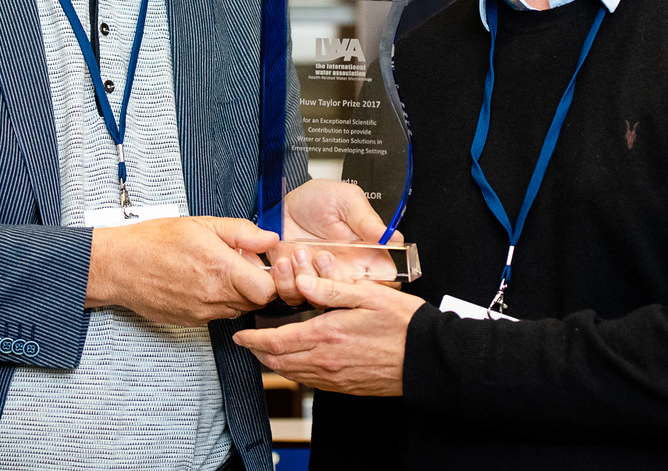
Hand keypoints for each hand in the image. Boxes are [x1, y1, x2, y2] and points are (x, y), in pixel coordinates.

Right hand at [85, 216, 280, 325]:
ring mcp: (202, 313)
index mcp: (221, 269)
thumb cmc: (154, 240)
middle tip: (238, 263)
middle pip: (256, 302)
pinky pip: (218, 314)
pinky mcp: (191, 322)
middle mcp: (214, 296)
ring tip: (217, 271)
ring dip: (237, 293)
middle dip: (255, 283)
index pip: (269, 290)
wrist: (119, 266)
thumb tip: (270, 239)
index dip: (271, 277)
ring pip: (237, 309)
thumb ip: (242, 232)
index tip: (259, 263)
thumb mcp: (202, 223)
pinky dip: (218, 301)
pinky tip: (202, 282)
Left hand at [233, 272, 423, 394]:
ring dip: (274, 363)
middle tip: (247, 342)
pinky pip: (310, 382)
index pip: (276, 342)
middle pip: (278, 362)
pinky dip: (295, 371)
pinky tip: (298, 361)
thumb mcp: (367, 294)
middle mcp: (326, 361)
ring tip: (267, 350)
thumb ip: (330, 289)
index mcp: (327, 335)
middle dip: (257, 353)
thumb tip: (301, 282)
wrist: (427, 357)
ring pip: (292, 374)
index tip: (240, 334)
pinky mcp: (345, 386)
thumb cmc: (402, 323)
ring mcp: (335, 377)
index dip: (252, 339)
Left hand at [270, 179, 396, 304]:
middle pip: (349, 297)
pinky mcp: (295, 283)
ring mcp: (319, 280)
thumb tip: (393, 237)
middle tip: (323, 255)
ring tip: (299, 251)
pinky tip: (284, 259)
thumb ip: (368, 220)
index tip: (360, 276)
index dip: (374, 285)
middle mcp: (344, 272)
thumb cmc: (318, 198)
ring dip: (307, 278)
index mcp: (365, 255)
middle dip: (333, 279)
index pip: (382, 282)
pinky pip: (293, 296)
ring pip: (320, 301)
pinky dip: (285, 281)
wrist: (282, 200)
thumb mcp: (347, 200)